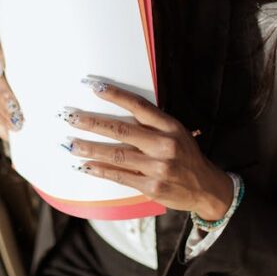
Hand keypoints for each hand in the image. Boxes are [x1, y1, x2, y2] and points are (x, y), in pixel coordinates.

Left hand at [61, 79, 233, 220]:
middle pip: (121, 130)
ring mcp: (158, 167)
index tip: (94, 87)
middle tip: (70, 117)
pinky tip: (85, 166)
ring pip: (116, 154)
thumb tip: (119, 108)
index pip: (139, 106)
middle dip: (92, 123)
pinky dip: (100, 170)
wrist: (207, 188)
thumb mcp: (176, 132)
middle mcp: (164, 145)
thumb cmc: (185, 156)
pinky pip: (120, 176)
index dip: (115, 95)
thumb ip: (152, 122)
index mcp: (170, 126)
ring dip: (89, 148)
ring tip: (70, 144)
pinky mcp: (152, 186)